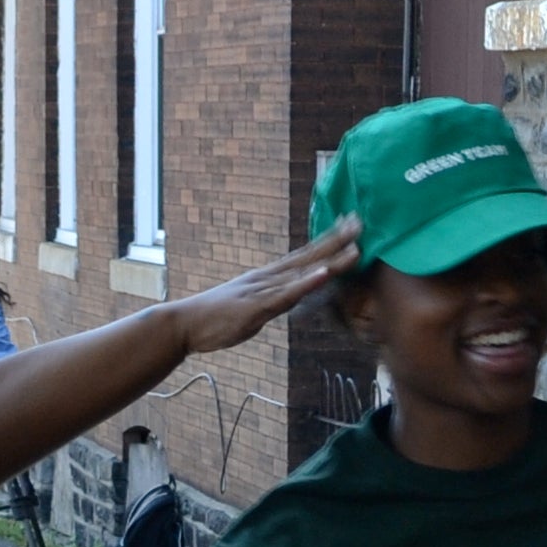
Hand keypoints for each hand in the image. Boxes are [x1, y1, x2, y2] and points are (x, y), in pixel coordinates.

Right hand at [161, 219, 359, 351]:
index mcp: (268, 278)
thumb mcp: (254, 308)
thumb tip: (292, 297)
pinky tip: (323, 273)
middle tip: (361, 222)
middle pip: (308, 256)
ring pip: (302, 273)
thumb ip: (274, 301)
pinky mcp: (256, 307)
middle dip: (337, 241)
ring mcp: (263, 290)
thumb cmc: (216, 318)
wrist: (185, 324)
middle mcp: (268, 278)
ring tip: (355, 247)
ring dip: (330, 259)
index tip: (349, 225)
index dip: (328, 240)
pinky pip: (286, 294)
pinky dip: (306, 283)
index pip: (304, 255)